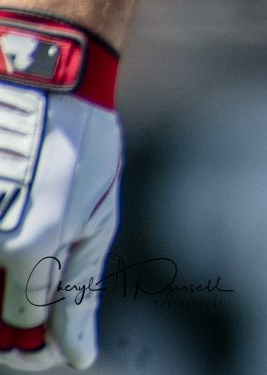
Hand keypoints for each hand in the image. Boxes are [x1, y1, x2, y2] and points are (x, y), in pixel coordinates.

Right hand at [0, 13, 121, 369]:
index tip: (47, 347)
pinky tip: (7, 261)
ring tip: (16, 285)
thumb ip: (81, 290)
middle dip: (6, 336)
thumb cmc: (81, 144)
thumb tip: (78, 357)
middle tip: (26, 335)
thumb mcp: (98, 216)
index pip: (22, 328)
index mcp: (30, 248)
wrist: (41, 78)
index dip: (36, 345)